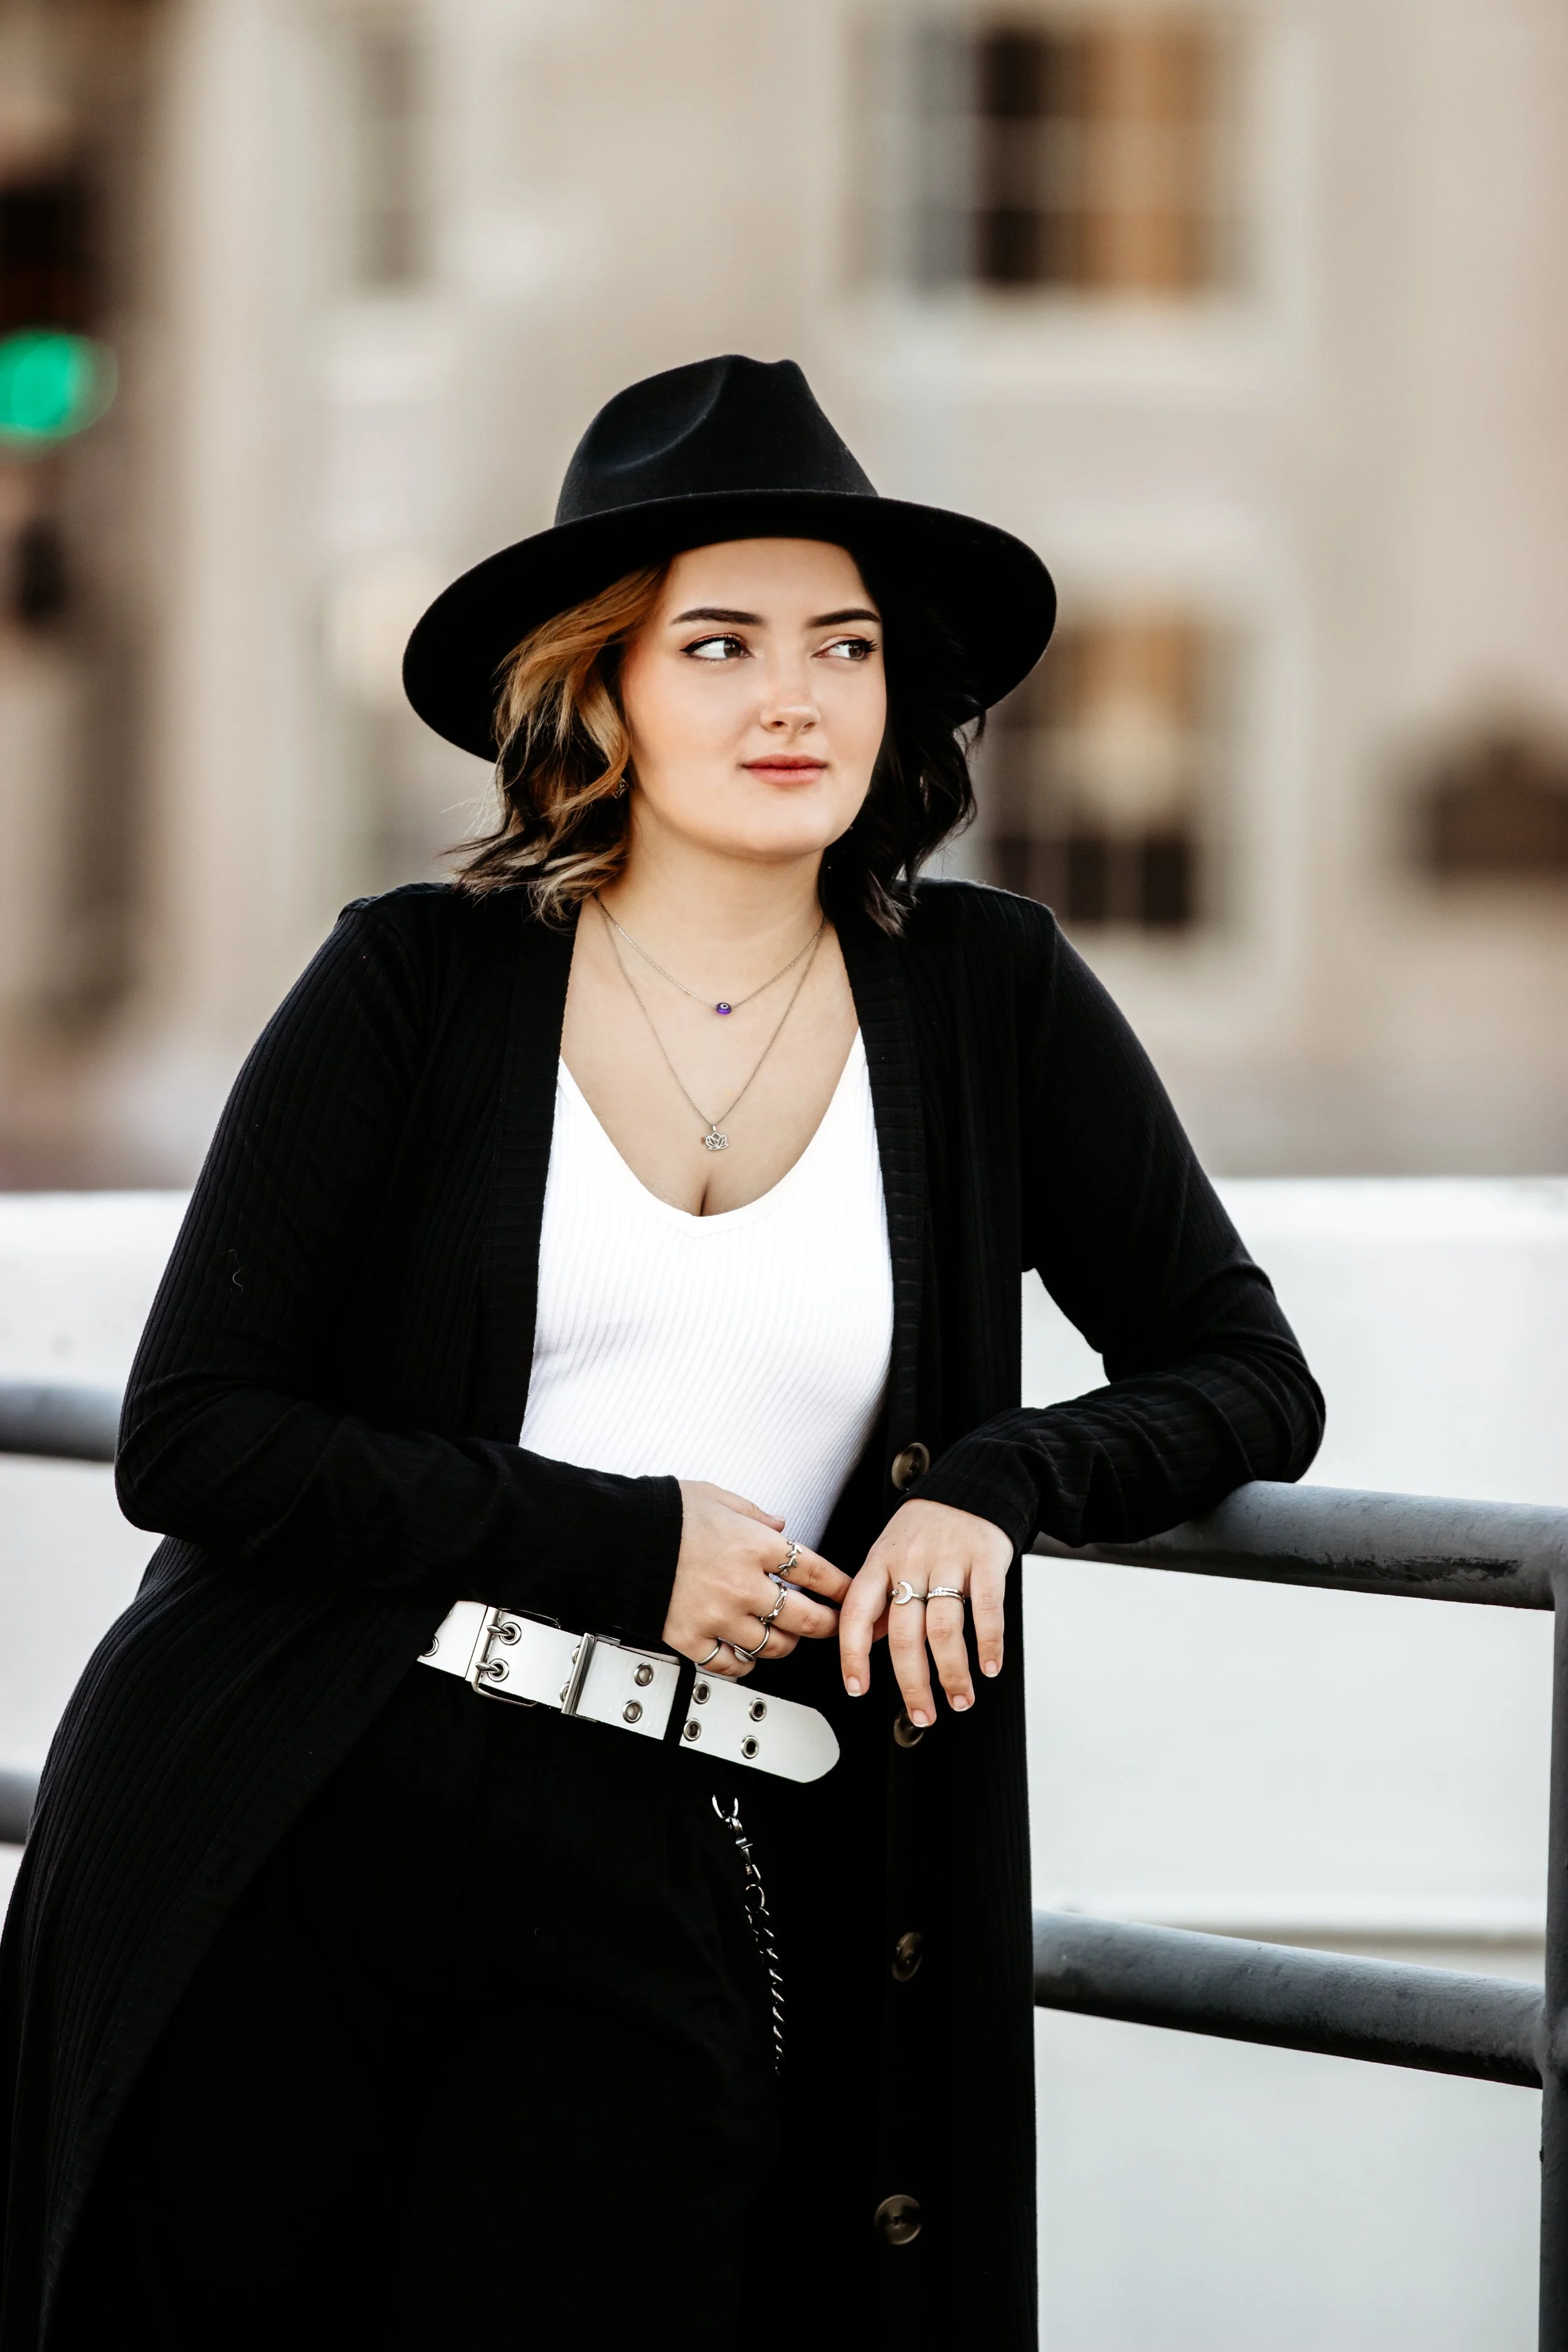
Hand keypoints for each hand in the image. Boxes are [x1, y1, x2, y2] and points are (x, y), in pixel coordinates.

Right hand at [664, 1482, 849, 1677]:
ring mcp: (718, 1616)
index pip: (815, 1572)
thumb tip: (780, 1525)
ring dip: (787, 1645)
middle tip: (834, 1626)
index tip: (849, 1593)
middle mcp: (743, 1585)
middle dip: (827, 1625)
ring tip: (789, 1640)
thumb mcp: (716, 1496)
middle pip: (804, 1618)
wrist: (618, 1537)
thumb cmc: (664, 1513)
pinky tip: (747, 1657)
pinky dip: (744, 1665)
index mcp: (754, 1545)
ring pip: (772, 1646)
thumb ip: (754, 1513)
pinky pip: (729, 1664)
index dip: (840, 1586)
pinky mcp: (692, 1638)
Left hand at [839, 1499, 1011, 1723]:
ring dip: (953, 1673)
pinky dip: (989, 1644)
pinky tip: (989, 1666)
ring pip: (945, 1629)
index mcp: (879, 1563)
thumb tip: (865, 1642)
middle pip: (905, 1634)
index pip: (856, 1613)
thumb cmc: (926, 1525)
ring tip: (959, 1699)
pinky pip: (987, 1609)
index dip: (852, 1655)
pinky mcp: (986, 1560)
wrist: (972, 1484)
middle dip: (913, 1683)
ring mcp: (949, 1561)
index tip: (856, 1688)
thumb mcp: (888, 1553)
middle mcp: (910, 1563)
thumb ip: (878, 1598)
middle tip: (922, 1714)